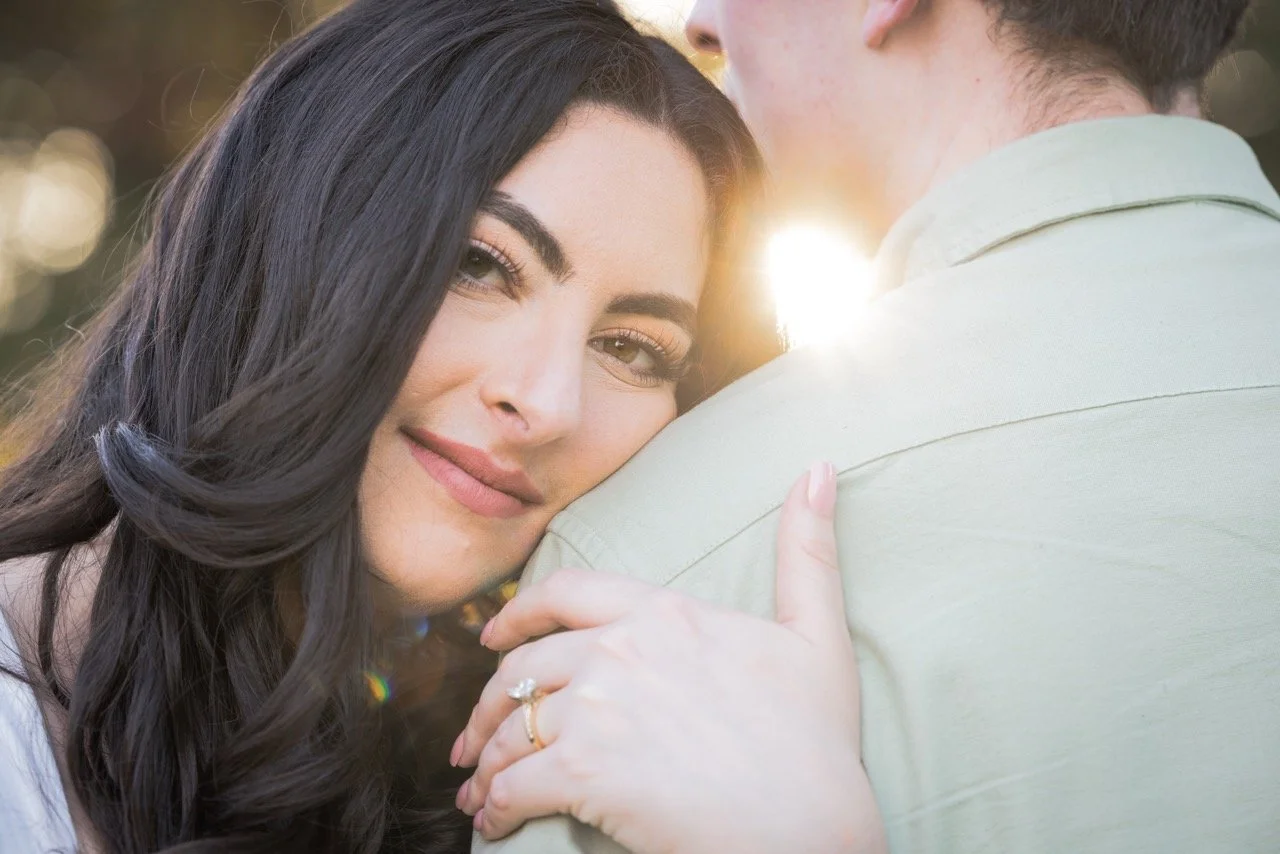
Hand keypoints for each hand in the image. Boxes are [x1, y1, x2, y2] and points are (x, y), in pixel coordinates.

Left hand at [451, 463, 885, 853]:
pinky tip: (495, 821)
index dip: (518, 613)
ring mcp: (597, 708)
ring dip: (487, 760)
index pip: (565, 592)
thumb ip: (807, 551)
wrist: (810, 824)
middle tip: (475, 736)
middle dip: (490, 703)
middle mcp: (620, 649)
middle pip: (524, 665)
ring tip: (480, 788)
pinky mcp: (583, 770)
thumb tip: (819, 468)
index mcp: (664, 613)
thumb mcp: (818, 632)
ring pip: (512, 726)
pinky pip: (513, 783)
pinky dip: (495, 804)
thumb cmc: (816, 739)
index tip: (494, 634)